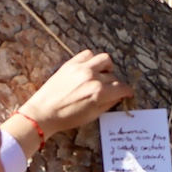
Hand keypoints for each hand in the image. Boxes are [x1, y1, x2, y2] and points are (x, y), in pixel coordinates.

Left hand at [19, 51, 134, 137]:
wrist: (43, 112)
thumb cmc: (67, 118)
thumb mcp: (92, 115)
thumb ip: (108, 104)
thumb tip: (118, 96)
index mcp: (99, 92)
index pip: (121, 88)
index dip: (127, 91)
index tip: (128, 93)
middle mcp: (92, 77)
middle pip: (113, 76)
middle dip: (114, 84)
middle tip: (109, 91)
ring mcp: (81, 68)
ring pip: (104, 60)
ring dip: (107, 68)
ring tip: (101, 75)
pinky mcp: (71, 63)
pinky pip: (88, 54)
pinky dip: (92, 60)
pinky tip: (89, 69)